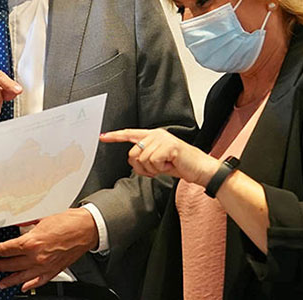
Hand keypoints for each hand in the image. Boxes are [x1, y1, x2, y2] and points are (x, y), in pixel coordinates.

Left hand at [0, 208, 96, 290]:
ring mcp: (46, 265)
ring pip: (23, 276)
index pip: (7, 249)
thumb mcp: (41, 219)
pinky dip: (30, 285)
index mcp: (32, 242)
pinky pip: (40, 281)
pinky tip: (23, 287)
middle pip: (12, 264)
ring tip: (0, 282)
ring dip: (10, 279)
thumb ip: (26, 224)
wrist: (85, 228)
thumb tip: (15, 225)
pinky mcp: (55, 270)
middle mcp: (37, 256)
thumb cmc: (67, 222)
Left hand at [100, 128, 220, 185]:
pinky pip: (152, 162)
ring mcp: (162, 139)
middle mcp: (156, 134)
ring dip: (153, 169)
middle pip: (132, 154)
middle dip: (142, 167)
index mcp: (153, 135)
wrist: (200, 169)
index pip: (130, 134)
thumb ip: (144, 157)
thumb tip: (132, 160)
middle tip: (157, 168)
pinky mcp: (168, 146)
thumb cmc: (180, 165)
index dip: (115, 136)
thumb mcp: (158, 161)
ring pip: (142, 160)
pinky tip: (170, 165)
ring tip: (166, 165)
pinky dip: (160, 169)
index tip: (103, 137)